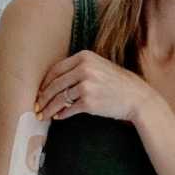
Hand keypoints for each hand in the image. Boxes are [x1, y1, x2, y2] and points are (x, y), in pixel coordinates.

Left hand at [35, 49, 155, 124]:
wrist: (137, 97)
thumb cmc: (118, 84)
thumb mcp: (99, 67)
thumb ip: (79, 69)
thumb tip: (56, 82)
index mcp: (85, 57)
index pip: (56, 69)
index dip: (45, 82)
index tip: (40, 91)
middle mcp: (84, 69)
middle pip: (55, 84)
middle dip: (43, 97)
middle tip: (37, 105)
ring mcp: (87, 85)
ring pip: (59, 98)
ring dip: (49, 108)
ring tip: (44, 115)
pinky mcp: (89, 102)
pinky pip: (69, 109)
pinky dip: (62, 114)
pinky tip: (58, 117)